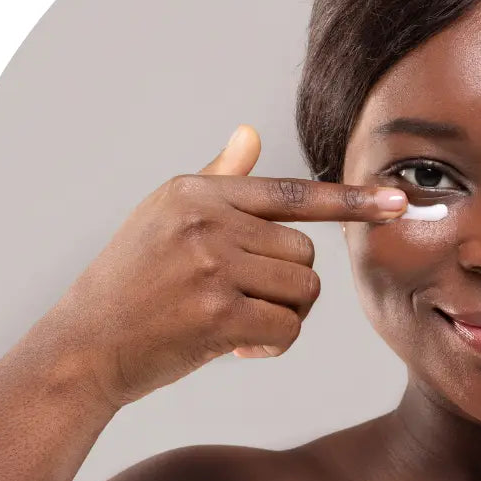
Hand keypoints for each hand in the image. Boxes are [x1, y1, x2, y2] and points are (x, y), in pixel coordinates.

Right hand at [46, 124, 406, 408]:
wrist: (83, 347)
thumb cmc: (131, 286)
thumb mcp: (165, 220)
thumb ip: (219, 182)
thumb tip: (250, 133)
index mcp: (196, 192)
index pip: (292, 193)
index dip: (351, 201)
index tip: (397, 202)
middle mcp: (206, 219)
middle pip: (305, 254)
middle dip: (285, 286)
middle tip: (242, 304)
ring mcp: (211, 264)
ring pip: (304, 290)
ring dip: (282, 316)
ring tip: (236, 324)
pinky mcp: (217, 312)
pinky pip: (289, 326)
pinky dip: (273, 344)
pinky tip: (237, 346)